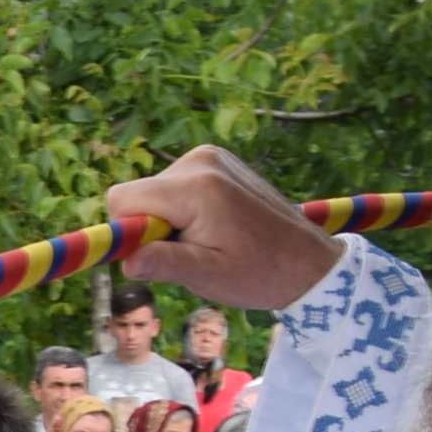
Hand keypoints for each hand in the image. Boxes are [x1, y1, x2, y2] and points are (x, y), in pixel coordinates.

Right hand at [99, 144, 341, 315]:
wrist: (308, 262)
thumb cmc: (260, 273)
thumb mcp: (208, 275)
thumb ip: (163, 262)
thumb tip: (125, 260)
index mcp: (197, 187)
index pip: (123, 199)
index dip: (127, 232)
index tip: (154, 256)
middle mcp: (201, 160)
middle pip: (138, 195)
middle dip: (150, 227)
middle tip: (191, 252)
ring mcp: (210, 156)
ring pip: (154, 191)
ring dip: (167, 219)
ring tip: (207, 240)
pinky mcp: (215, 160)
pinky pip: (174, 186)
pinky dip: (182, 208)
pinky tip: (213, 225)